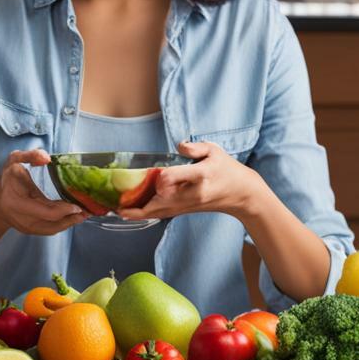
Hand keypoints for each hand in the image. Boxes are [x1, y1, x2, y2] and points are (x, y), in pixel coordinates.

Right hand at [0, 149, 86, 235]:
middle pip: (53, 224)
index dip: (65, 210)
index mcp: (17, 203)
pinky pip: (51, 229)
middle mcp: (22, 219)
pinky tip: (74, 216)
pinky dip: (64, 224)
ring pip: (54, 229)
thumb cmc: (7, 179)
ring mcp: (27, 228)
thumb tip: (46, 158)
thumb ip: (28, 155)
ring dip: (71, 223)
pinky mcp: (32, 230)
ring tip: (85, 214)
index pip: (47, 212)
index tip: (78, 205)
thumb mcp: (13, 161)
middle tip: (88, 210)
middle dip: (72, 218)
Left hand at [118, 141, 269, 220]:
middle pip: (162, 201)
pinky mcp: (185, 210)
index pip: (178, 177)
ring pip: (159, 211)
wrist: (242, 195)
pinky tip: (131, 212)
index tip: (156, 176)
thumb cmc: (227, 169)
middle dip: (139, 205)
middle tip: (116, 204)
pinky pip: (162, 214)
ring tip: (118, 210)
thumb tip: (179, 145)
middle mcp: (193, 193)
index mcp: (201, 176)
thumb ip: (196, 147)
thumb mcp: (216, 151)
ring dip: (138, 212)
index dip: (165, 178)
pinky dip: (146, 214)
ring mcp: (188, 205)